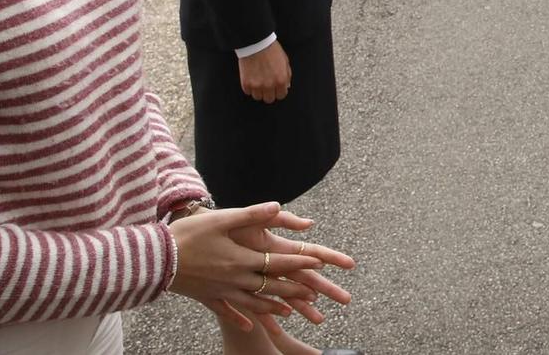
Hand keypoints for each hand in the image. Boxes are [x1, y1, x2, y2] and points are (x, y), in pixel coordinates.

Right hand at [169, 202, 350, 327]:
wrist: (155, 260)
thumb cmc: (188, 234)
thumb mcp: (222, 219)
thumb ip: (253, 215)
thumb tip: (278, 206)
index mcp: (242, 259)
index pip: (278, 262)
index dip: (299, 262)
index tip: (319, 264)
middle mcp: (235, 279)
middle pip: (270, 288)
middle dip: (293, 291)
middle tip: (314, 295)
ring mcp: (221, 292)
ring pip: (253, 303)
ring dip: (273, 307)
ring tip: (289, 311)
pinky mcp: (207, 298)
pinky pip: (228, 313)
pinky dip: (241, 319)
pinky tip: (250, 326)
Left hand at [221, 207, 355, 328]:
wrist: (197, 240)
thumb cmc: (228, 226)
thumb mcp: (254, 218)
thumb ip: (282, 219)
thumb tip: (309, 224)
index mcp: (279, 248)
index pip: (311, 253)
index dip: (331, 258)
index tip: (350, 264)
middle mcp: (274, 264)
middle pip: (305, 278)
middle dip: (326, 288)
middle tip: (347, 299)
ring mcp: (261, 277)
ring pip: (287, 295)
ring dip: (303, 307)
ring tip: (319, 320)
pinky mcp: (244, 288)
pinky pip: (258, 307)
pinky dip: (268, 318)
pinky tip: (277, 330)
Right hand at [239, 43, 290, 102]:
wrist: (256, 43)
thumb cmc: (271, 50)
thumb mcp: (285, 61)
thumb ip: (287, 75)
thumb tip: (286, 86)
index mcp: (281, 80)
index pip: (281, 96)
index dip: (278, 91)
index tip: (275, 88)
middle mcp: (269, 85)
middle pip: (269, 99)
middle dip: (268, 93)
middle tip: (266, 85)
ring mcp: (257, 85)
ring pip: (258, 97)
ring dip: (258, 91)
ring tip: (258, 81)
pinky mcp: (246, 84)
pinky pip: (248, 92)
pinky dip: (249, 87)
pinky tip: (251, 78)